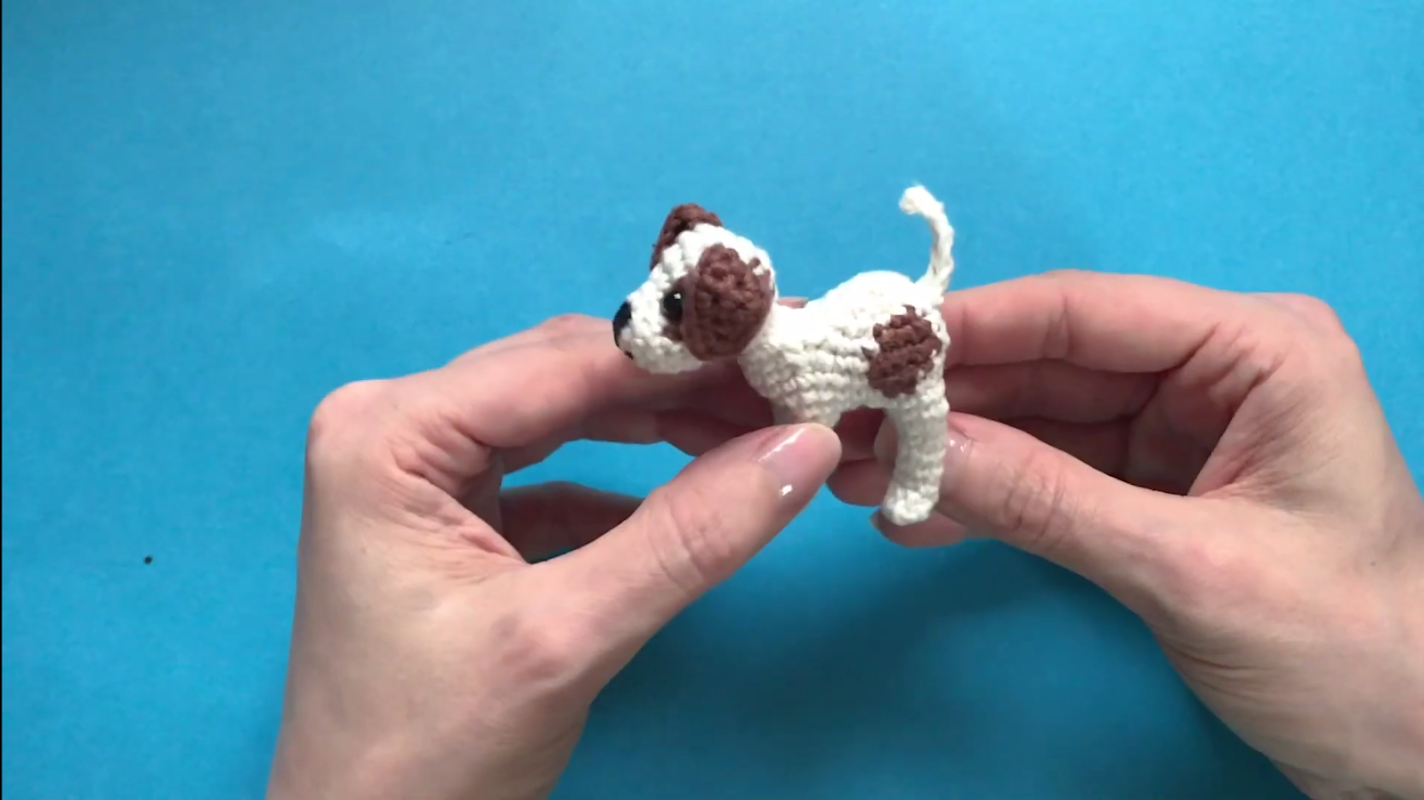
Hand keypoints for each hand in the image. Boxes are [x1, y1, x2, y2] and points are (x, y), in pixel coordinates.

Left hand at [264, 315, 842, 798]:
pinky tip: (692, 490)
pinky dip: (628, 480)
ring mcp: (420, 472)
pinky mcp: (451, 517)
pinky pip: (555, 469)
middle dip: (686, 383)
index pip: (566, 363)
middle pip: (568, 377)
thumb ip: (687, 537)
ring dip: (665, 424)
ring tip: (764, 426)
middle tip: (797, 382)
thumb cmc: (430, 756)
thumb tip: (805, 445)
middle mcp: (395, 429)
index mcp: (391, 434)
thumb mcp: (565, 639)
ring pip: (568, 415)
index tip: (796, 338)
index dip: (691, 350)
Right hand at [831, 271, 1423, 798]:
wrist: (1411, 748)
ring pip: (1035, 419)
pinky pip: (1048, 475)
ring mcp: (1179, 431)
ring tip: (850, 471)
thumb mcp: (1190, 571)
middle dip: (945, 397)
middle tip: (840, 416)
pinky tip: (909, 516)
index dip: (974, 325)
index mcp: (1258, 351)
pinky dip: (984, 496)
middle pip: (1048, 362)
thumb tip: (915, 451)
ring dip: (947, 449)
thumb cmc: (1352, 650)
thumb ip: (1048, 503)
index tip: (875, 345)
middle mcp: (1214, 372)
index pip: (1089, 310)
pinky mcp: (1151, 488)